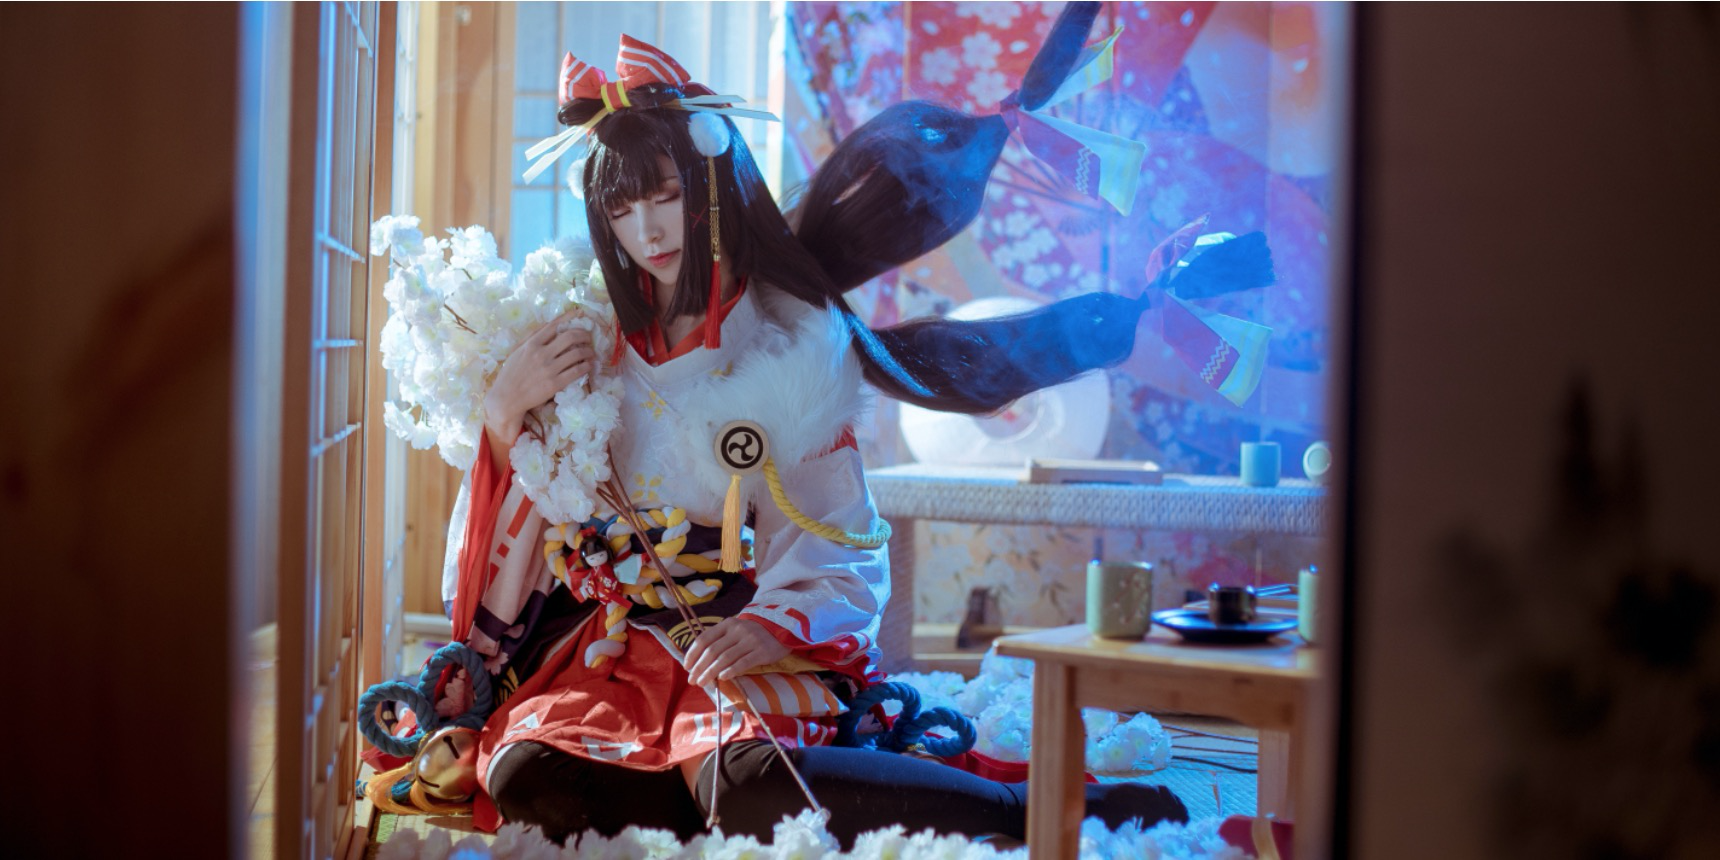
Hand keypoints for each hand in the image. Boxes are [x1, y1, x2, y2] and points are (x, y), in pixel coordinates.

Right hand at [483, 311, 594, 440]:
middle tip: (589, 337)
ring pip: (577, 353)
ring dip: (588, 351)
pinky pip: (577, 371)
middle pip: (570, 337)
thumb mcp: (517, 352)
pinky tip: (588, 365)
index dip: (569, 317)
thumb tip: (548, 326)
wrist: (507, 398)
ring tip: (591, 353)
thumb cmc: (511, 374)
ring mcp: (549, 369)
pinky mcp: (555, 384)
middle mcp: (541, 354)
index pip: (554, 325)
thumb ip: (531, 338)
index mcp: (531, 344)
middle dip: (584, 335)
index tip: (580, 314)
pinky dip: (586, 366)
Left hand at [683, 617, 790, 686]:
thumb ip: (720, 640)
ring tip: (702, 683)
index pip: (704, 639)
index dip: (693, 654)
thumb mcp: (736, 630)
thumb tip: (699, 661)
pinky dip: (731, 671)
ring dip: (711, 672)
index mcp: (727, 624)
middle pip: (712, 651)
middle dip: (699, 667)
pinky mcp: (762, 651)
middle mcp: (738, 630)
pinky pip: (743, 663)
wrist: (782, 628)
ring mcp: (750, 640)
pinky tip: (722, 678)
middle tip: (692, 680)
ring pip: (725, 658)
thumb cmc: (754, 633)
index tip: (687, 667)